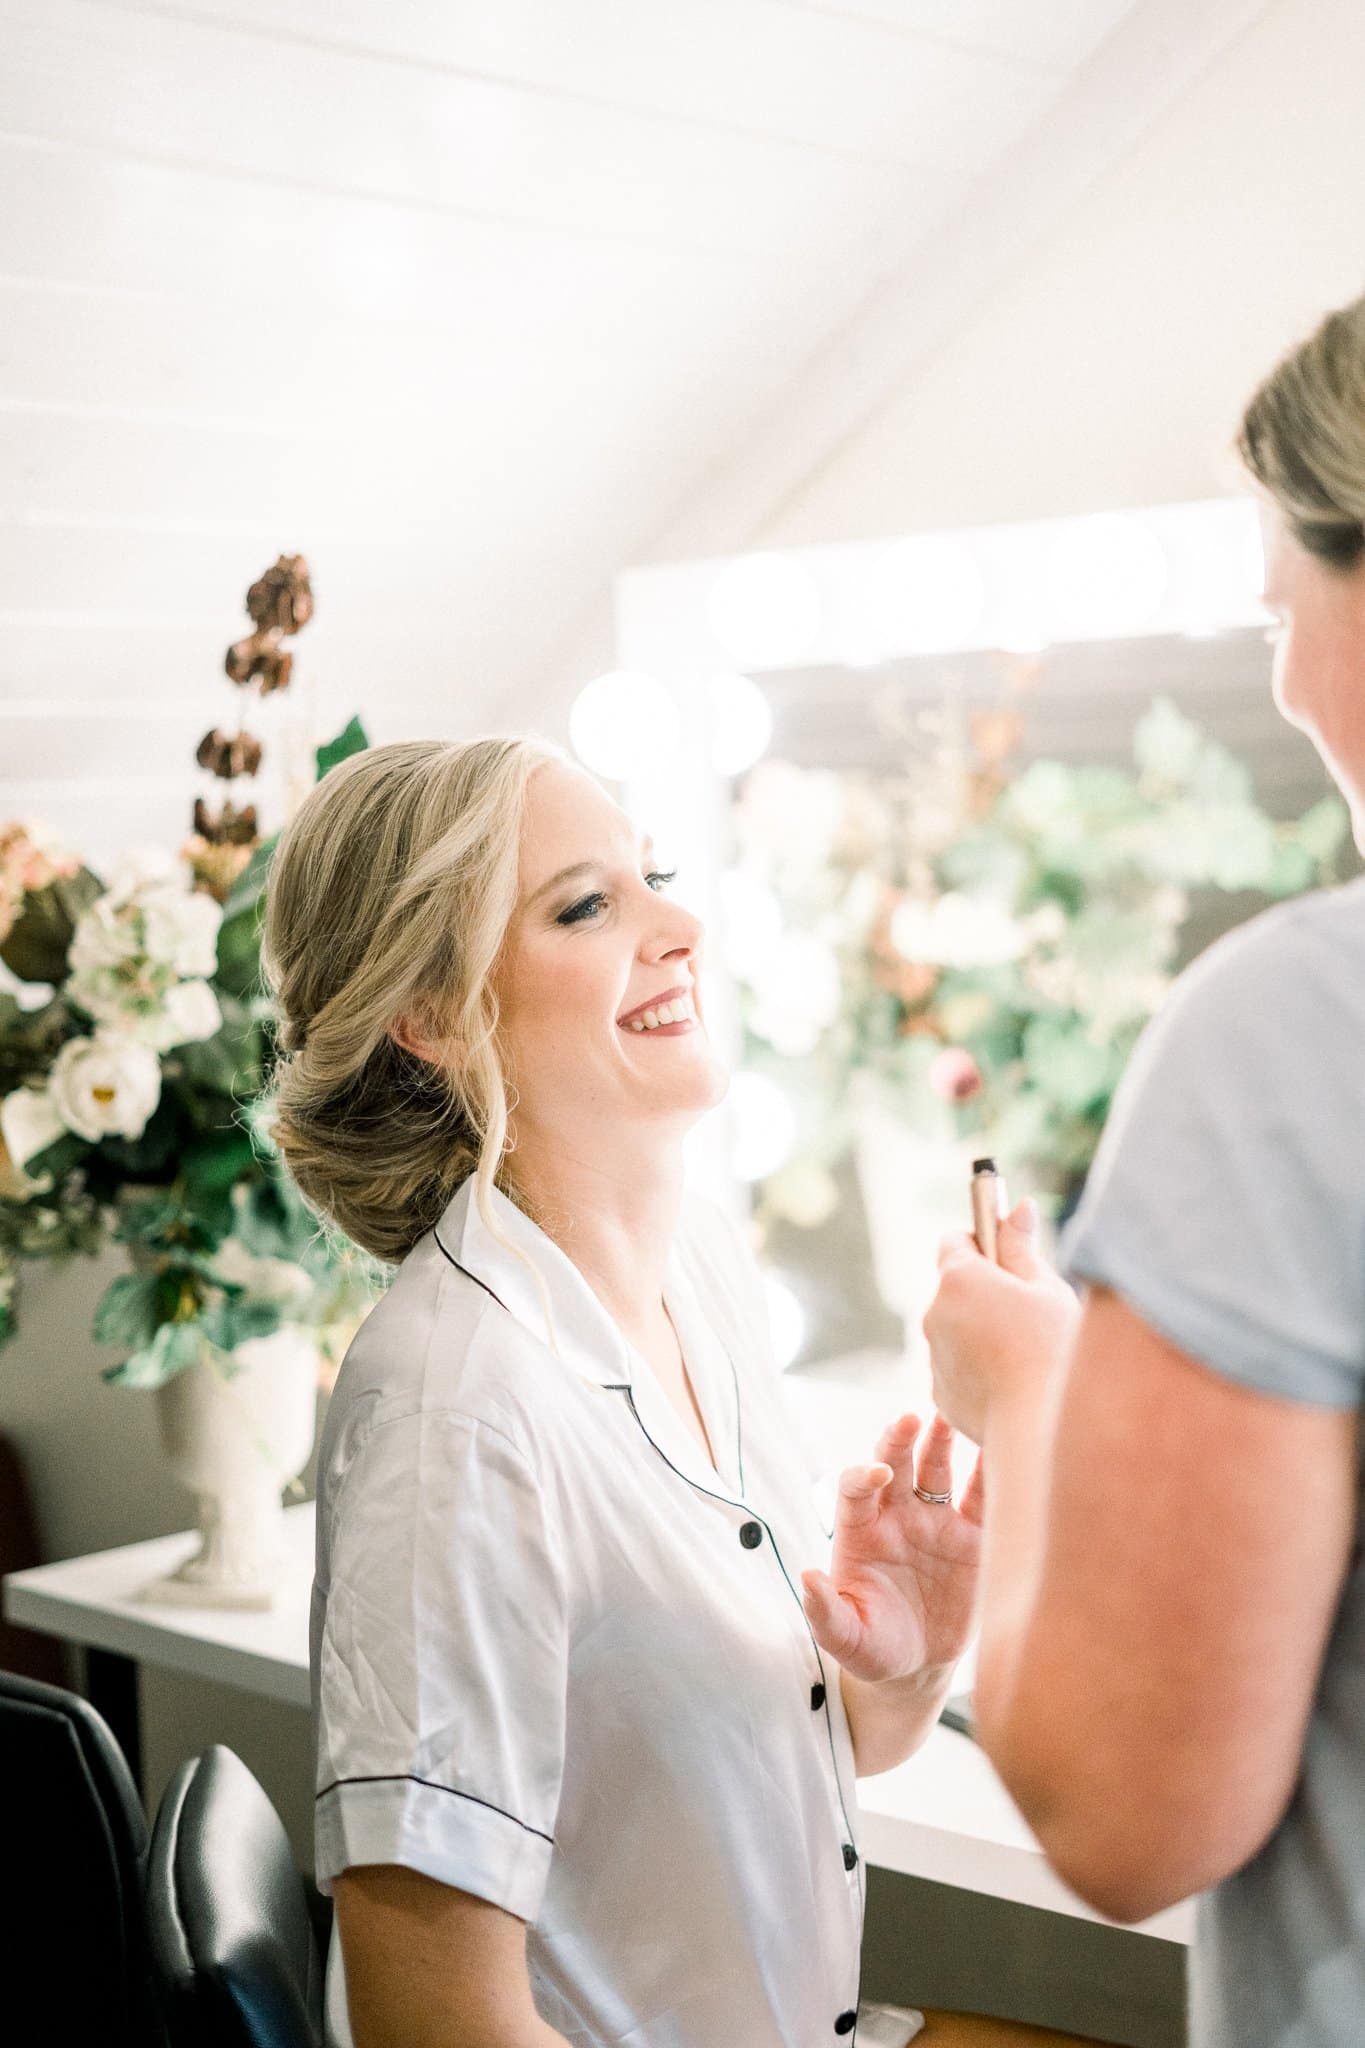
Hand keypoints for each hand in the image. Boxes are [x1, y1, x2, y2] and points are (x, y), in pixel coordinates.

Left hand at [799, 1411, 982, 1684]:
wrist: (920, 1666)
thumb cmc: (875, 1649)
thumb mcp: (848, 1639)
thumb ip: (826, 1613)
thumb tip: (808, 1577)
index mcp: (861, 1533)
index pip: (855, 1490)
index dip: (862, 1476)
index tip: (877, 1475)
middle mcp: (896, 1518)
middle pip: (894, 1465)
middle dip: (898, 1441)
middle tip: (909, 1418)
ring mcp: (935, 1523)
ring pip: (936, 1470)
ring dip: (940, 1441)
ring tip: (948, 1415)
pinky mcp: (971, 1538)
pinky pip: (981, 1498)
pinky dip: (990, 1473)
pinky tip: (1001, 1448)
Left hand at [923, 1196, 1080, 1444]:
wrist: (1042, 1430)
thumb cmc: (1054, 1352)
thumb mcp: (1046, 1289)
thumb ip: (1022, 1247)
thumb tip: (1016, 1207)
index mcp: (959, 1279)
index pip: (955, 1240)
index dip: (982, 1243)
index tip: (1008, 1254)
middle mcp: (935, 1314)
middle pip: (956, 1287)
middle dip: (986, 1291)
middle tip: (1030, 1309)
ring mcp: (933, 1356)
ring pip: (957, 1329)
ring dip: (982, 1330)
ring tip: (1027, 1352)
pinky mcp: (940, 1393)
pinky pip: (958, 1366)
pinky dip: (979, 1367)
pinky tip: (1014, 1381)